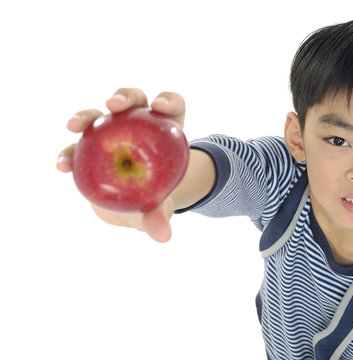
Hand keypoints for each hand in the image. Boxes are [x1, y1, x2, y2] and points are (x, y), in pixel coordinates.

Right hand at [56, 88, 185, 241]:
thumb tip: (163, 235)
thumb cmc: (153, 200)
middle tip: (113, 106)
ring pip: (97, 116)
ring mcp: (110, 133)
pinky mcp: (87, 148)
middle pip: (133, 101)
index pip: (171, 107)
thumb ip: (160, 216)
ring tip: (74, 126)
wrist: (132, 207)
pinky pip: (75, 147)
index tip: (160, 107)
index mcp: (165, 131)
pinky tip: (62, 165)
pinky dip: (68, 153)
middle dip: (123, 96)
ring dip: (85, 116)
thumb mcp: (158, 209)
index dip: (168, 101)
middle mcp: (138, 124)